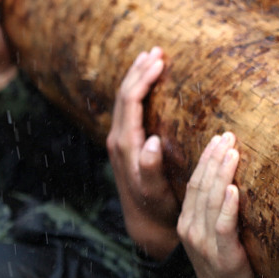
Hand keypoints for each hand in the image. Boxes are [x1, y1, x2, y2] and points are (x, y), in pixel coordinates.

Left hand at [107, 47, 179, 257]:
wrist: (145, 227)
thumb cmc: (159, 209)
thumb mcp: (156, 193)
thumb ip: (150, 170)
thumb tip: (152, 141)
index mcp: (126, 145)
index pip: (130, 100)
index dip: (144, 78)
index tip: (161, 60)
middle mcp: (117, 141)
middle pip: (123, 95)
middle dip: (139, 70)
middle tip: (157, 50)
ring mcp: (118, 143)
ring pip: (123, 100)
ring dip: (136, 78)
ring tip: (151, 58)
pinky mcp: (124, 147)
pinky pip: (127, 110)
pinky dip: (136, 92)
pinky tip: (146, 86)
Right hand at [177, 132, 261, 277]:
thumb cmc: (229, 262)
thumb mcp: (217, 232)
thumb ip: (218, 208)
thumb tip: (233, 176)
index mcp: (187, 221)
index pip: (194, 182)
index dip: (206, 158)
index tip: (220, 137)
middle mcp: (190, 229)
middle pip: (200, 186)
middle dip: (214, 159)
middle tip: (228, 136)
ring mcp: (204, 242)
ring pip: (210, 201)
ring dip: (221, 174)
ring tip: (232, 153)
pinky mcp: (222, 255)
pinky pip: (223, 226)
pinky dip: (227, 206)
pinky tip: (233, 189)